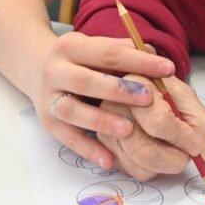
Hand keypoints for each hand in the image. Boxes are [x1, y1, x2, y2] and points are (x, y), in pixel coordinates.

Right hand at [32, 32, 175, 169]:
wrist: (37, 71)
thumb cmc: (81, 61)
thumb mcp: (96, 48)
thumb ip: (124, 51)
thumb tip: (153, 54)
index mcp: (71, 46)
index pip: (107, 52)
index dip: (138, 61)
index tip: (168, 69)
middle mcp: (55, 71)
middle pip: (86, 80)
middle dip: (118, 90)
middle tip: (148, 98)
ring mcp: (49, 98)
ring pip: (72, 111)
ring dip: (100, 121)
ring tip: (128, 129)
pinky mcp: (48, 123)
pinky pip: (67, 138)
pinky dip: (88, 150)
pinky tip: (110, 159)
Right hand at [96, 75, 204, 180]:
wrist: (145, 94)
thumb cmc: (167, 95)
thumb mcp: (189, 100)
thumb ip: (200, 125)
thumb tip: (201, 154)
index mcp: (136, 84)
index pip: (159, 122)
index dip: (182, 138)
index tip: (195, 145)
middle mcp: (113, 105)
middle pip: (144, 151)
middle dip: (174, 160)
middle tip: (187, 155)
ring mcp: (105, 128)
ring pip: (138, 165)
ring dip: (163, 166)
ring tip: (171, 149)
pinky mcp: (105, 146)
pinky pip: (131, 170)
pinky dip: (150, 168)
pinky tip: (156, 150)